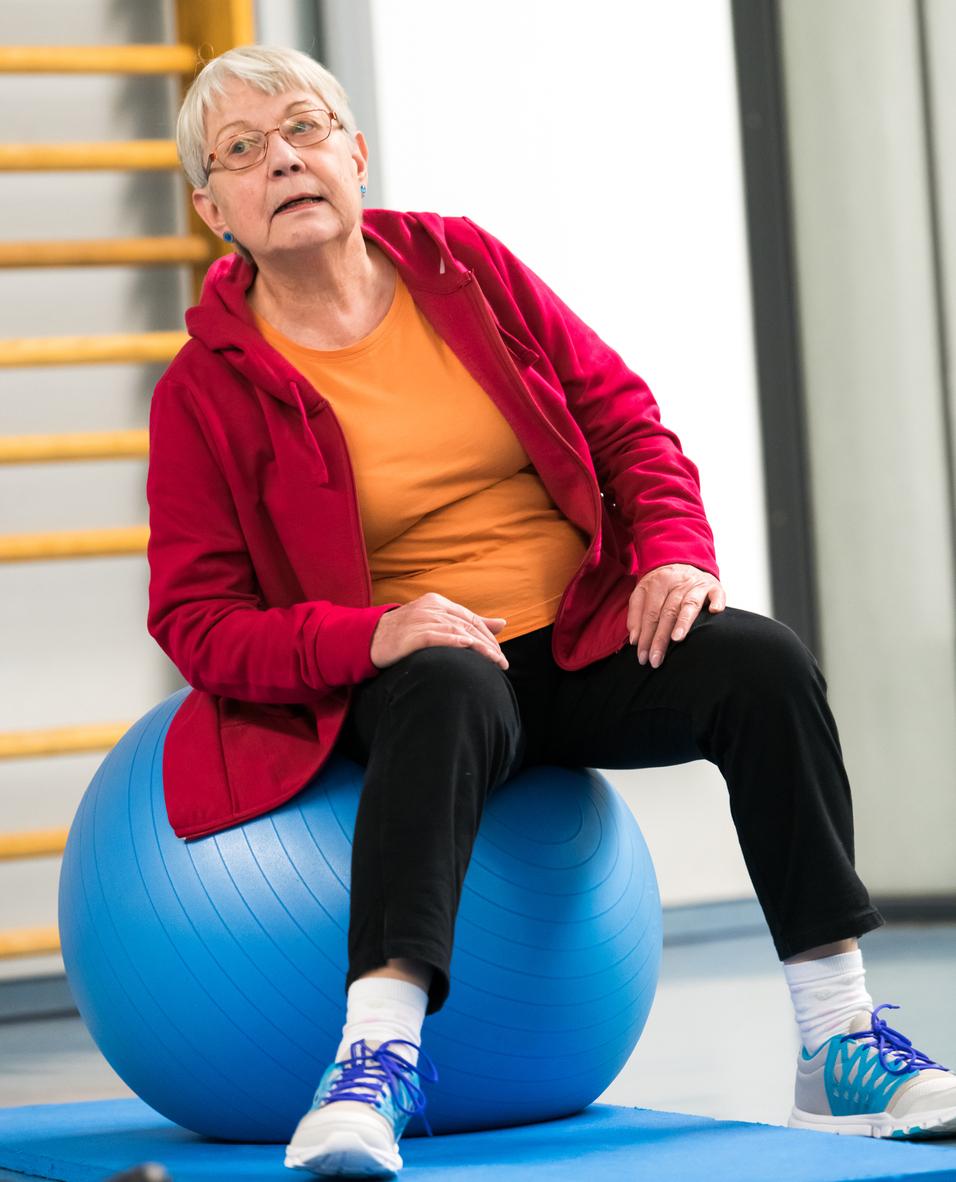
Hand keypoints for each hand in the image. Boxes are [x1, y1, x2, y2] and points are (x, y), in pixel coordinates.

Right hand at [370, 592, 508, 670]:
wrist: (368, 640)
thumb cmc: (405, 634)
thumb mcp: (437, 623)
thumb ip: (468, 622)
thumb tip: (503, 623)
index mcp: (437, 602)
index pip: (471, 618)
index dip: (488, 636)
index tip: (500, 655)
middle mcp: (431, 607)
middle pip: (467, 625)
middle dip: (488, 645)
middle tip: (502, 663)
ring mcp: (420, 619)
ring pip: (457, 630)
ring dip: (479, 647)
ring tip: (493, 663)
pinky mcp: (410, 634)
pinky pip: (437, 636)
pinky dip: (455, 641)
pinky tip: (469, 648)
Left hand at [627, 563, 725, 667]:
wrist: (683, 562)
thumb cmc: (662, 584)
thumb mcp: (643, 592)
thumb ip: (636, 614)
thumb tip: (635, 639)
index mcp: (657, 583)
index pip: (650, 614)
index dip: (645, 636)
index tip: (642, 656)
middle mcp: (677, 582)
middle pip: (667, 612)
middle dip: (660, 638)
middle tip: (656, 659)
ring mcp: (696, 584)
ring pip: (689, 604)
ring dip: (683, 621)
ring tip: (676, 639)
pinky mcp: (714, 586)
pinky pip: (717, 594)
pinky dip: (717, 602)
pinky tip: (714, 611)